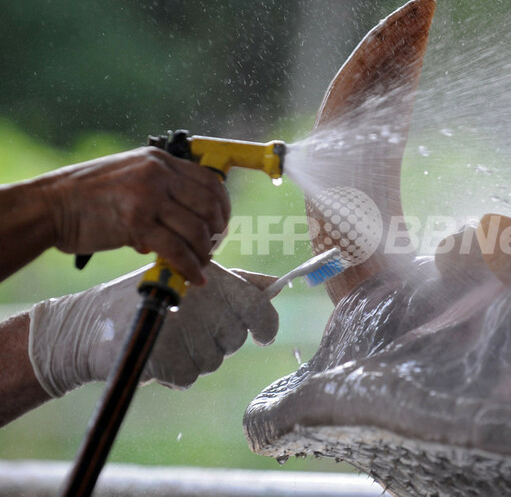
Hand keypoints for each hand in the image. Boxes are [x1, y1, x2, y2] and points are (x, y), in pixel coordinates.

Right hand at [27, 263, 277, 396]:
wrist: (88, 323)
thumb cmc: (149, 296)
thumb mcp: (193, 278)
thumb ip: (239, 283)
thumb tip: (277, 285)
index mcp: (212, 279)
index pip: (259, 308)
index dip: (266, 326)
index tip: (261, 335)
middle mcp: (201, 302)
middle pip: (236, 339)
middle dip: (218, 339)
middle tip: (187, 326)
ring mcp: (183, 329)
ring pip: (213, 360)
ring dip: (194, 357)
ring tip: (168, 338)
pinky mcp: (165, 356)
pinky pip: (188, 377)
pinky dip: (174, 373)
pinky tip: (157, 355)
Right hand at [38, 147, 228, 284]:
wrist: (49, 205)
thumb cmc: (87, 196)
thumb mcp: (130, 176)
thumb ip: (161, 190)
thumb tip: (191, 220)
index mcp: (159, 160)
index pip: (210, 182)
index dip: (223, 207)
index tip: (221, 225)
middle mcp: (158, 174)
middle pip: (209, 206)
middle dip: (216, 233)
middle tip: (212, 249)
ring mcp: (147, 197)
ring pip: (196, 230)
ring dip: (204, 254)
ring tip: (200, 265)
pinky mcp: (136, 222)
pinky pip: (176, 250)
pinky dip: (190, 268)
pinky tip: (193, 278)